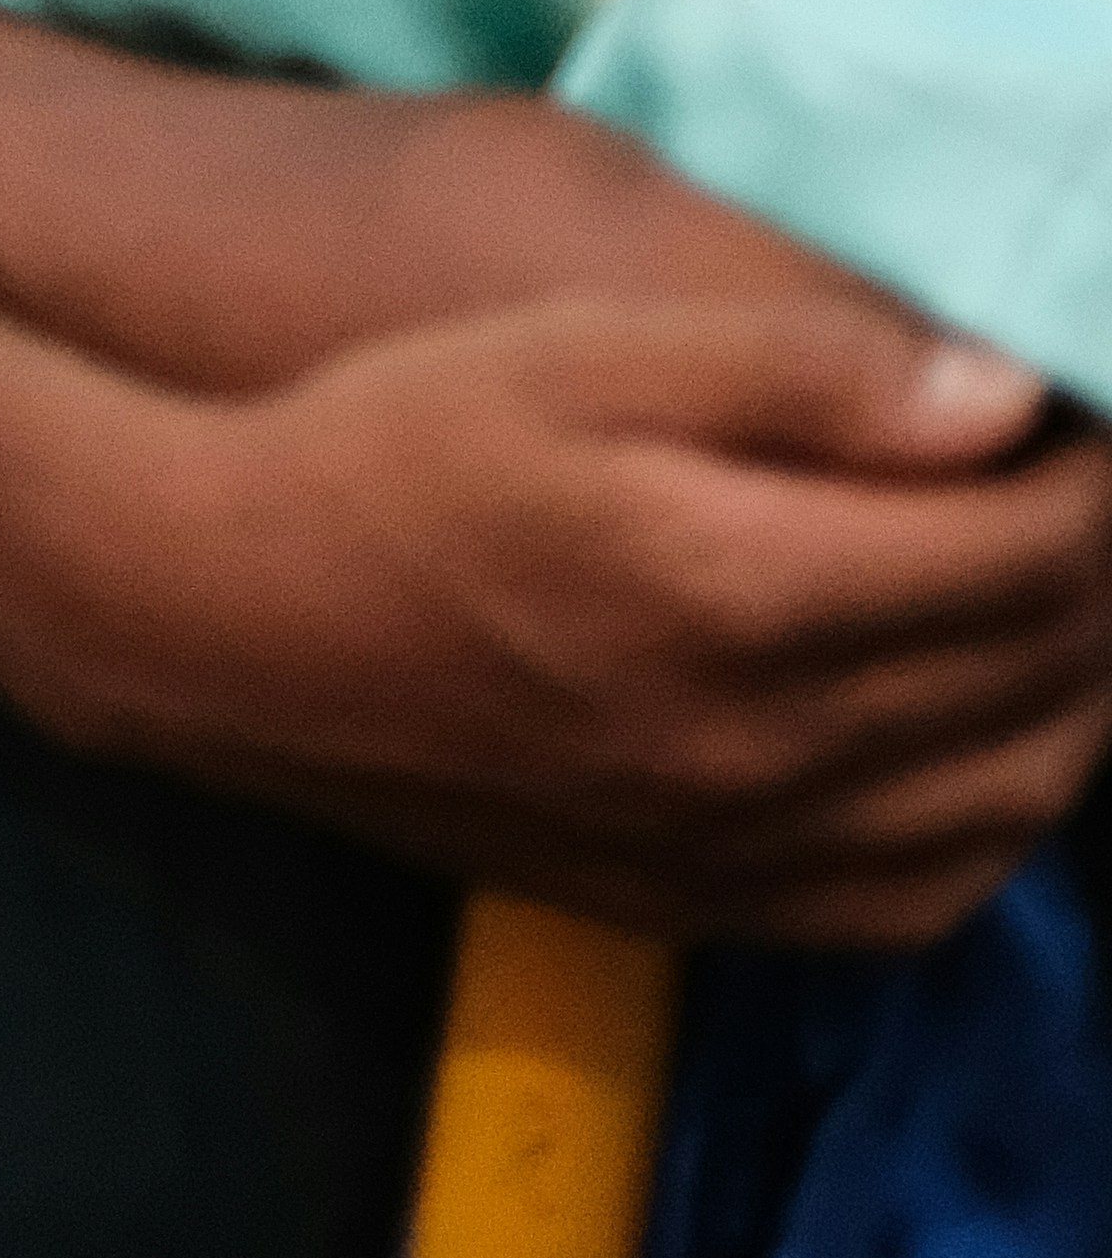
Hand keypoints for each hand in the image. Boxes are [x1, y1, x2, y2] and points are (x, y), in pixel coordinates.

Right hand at [37, 292, 1111, 950]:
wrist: (232, 622)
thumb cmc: (395, 445)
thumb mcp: (578, 350)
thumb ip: (797, 368)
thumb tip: (1003, 392)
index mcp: (750, 591)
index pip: (1030, 546)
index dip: (1094, 468)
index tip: (1085, 401)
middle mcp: (775, 754)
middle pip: (1049, 679)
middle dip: (1102, 573)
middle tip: (1079, 481)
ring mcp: (745, 853)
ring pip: (1016, 806)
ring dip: (1077, 695)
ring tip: (1055, 591)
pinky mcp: (704, 907)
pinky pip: (923, 900)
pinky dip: (1000, 817)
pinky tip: (980, 740)